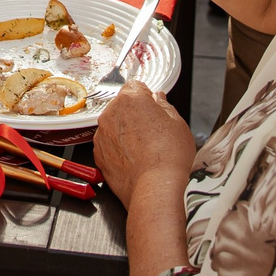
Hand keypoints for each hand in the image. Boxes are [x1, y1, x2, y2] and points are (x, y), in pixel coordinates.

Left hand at [92, 81, 194, 208]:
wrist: (155, 188)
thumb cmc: (169, 157)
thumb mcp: (177, 124)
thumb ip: (165, 106)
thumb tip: (159, 99)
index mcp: (130, 99)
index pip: (135, 86)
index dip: (146, 97)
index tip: (153, 107)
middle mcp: (111, 113)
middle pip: (122, 106)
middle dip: (135, 114)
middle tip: (153, 131)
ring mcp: (102, 134)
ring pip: (114, 126)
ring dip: (125, 132)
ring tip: (145, 148)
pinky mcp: (98, 154)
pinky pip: (109, 144)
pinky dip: (118, 149)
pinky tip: (135, 159)